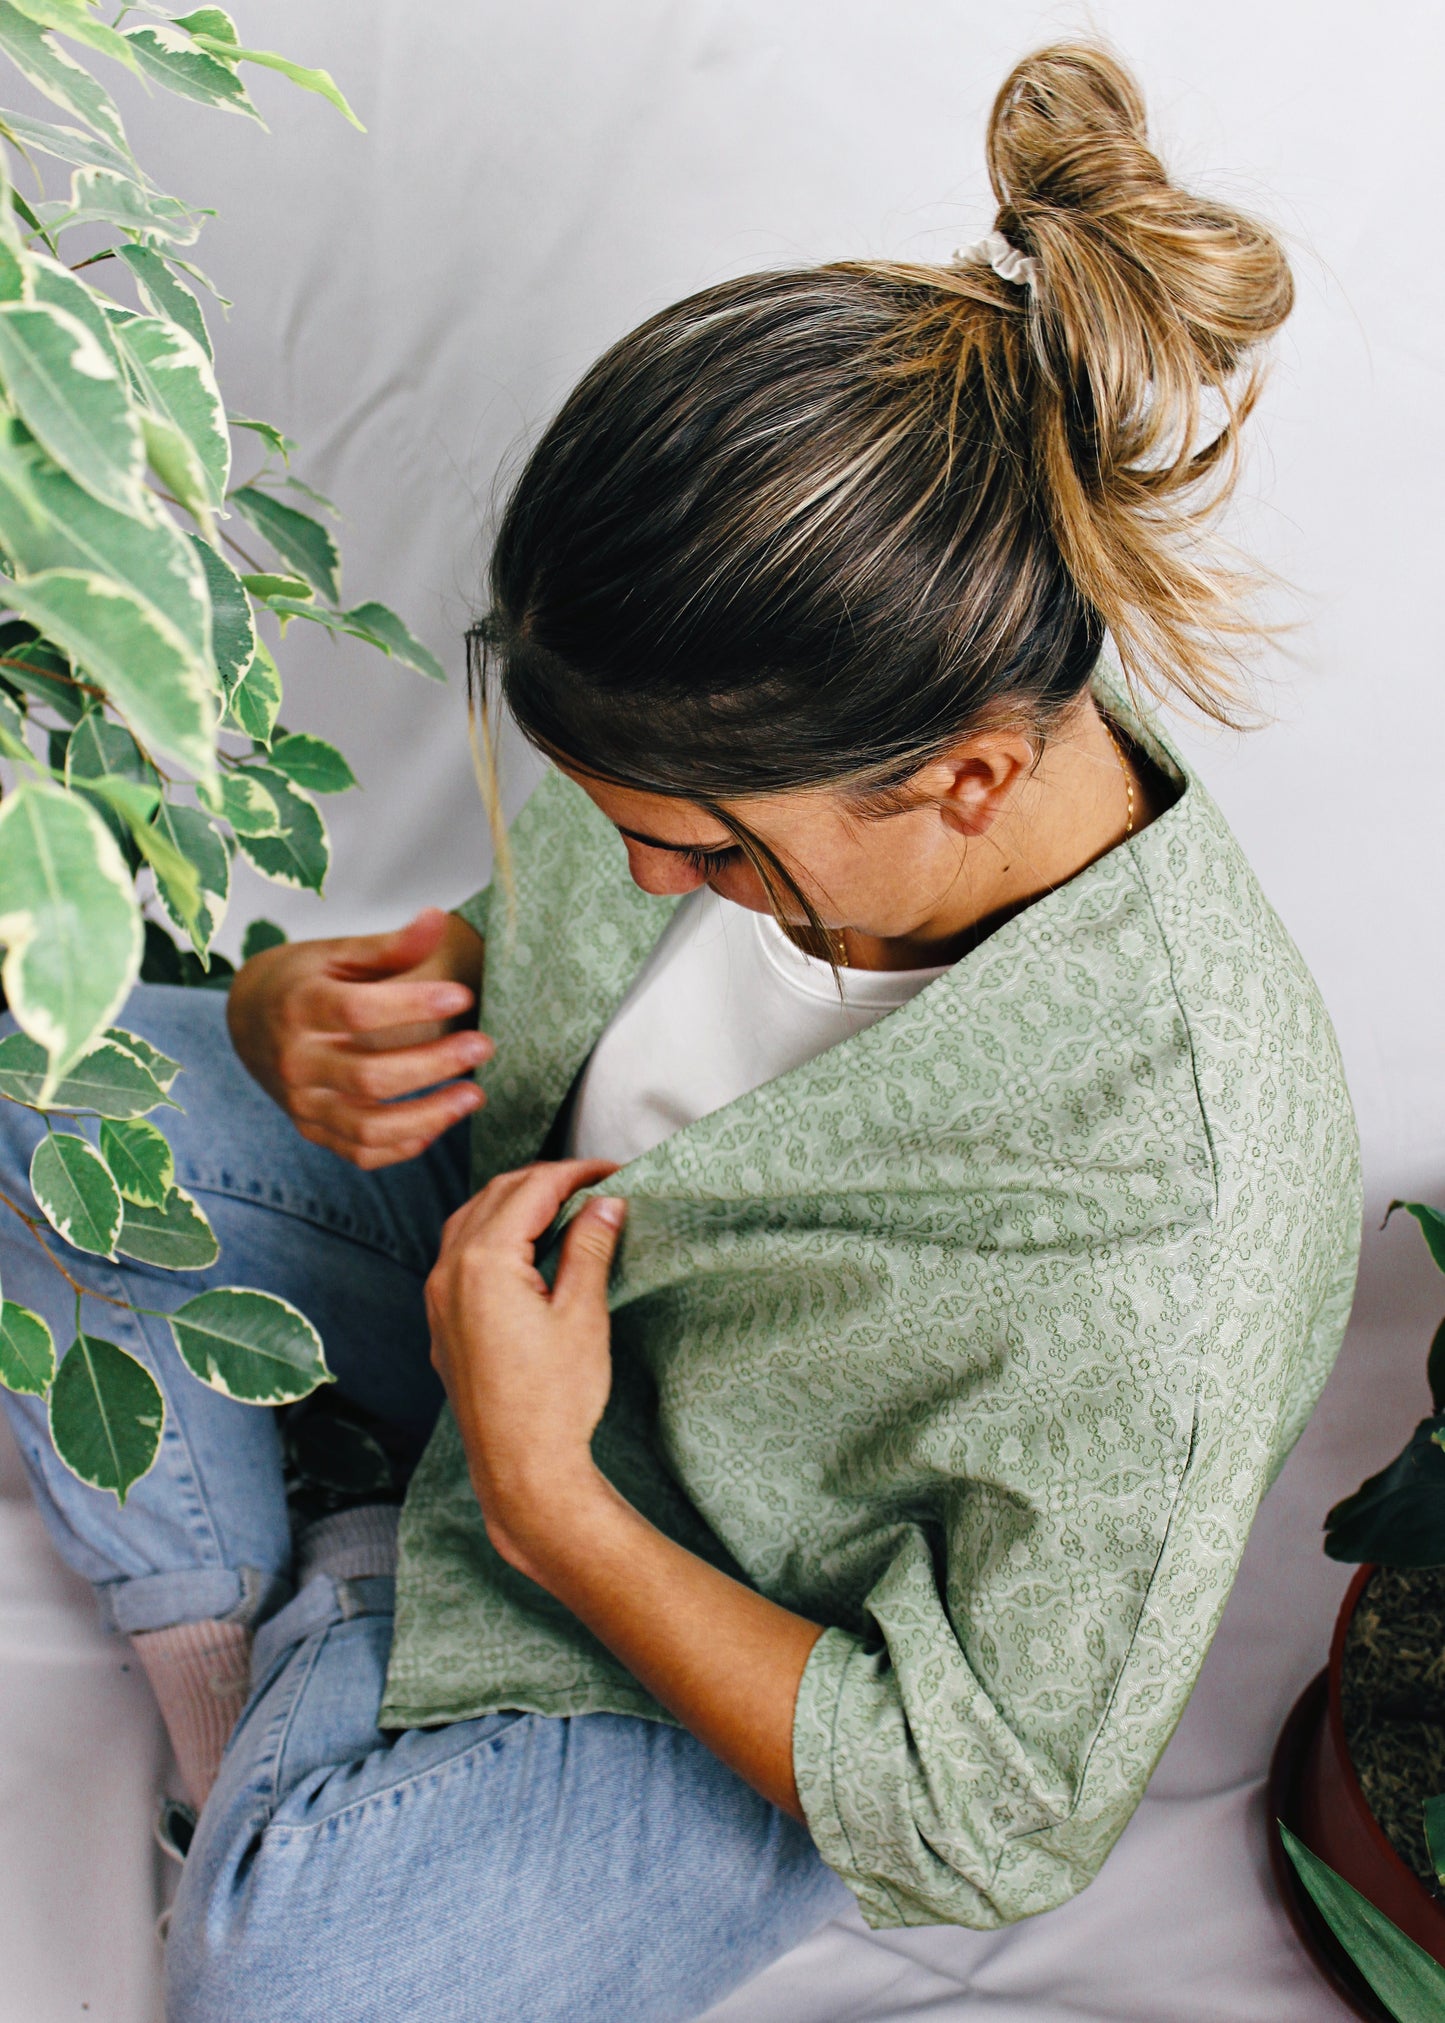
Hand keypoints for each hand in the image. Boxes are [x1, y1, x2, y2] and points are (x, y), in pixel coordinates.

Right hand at [226, 906, 489, 1168]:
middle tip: (484, 1046)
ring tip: (475, 1095)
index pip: (358, 1011)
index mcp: (298, 1007)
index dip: (415, 1005)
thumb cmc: (303, 980)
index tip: (462, 995)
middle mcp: (295, 1061)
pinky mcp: (312, 1129)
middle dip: (436, 1064)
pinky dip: (404, 1145)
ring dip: (429, 1117)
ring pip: (368, 1127)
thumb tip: (435, 918)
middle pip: (370, 1076)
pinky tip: (440, 1122)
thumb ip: (389, 946)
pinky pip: (361, 1152)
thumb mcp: (337, 953)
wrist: (249, 1020)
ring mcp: (301, 1102)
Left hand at [425, 1159, 625, 1572]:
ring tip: (563, 1206)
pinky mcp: (440, 1323)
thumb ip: (589, 1246)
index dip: (577, 1172)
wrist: (521, 1469)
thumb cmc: (555, 1397)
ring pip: (470, 1220)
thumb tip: (605, 1202)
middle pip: (496, 1195)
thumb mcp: (582, 1313)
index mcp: (484, 1262)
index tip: (614, 1171)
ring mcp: (438, 1299)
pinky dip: (491, 1233)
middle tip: (595, 1185)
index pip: (532, 1189)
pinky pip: (457, 1255)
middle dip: (546, 1180)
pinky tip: (523, 1247)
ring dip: (514, 1202)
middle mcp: (448, 1272)